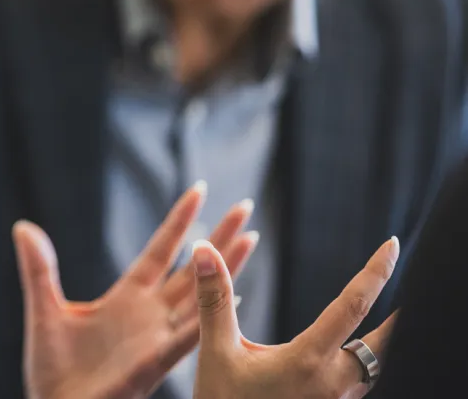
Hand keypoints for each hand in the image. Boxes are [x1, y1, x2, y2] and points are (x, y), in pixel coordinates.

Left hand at [15, 182, 259, 398]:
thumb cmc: (53, 370)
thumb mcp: (44, 310)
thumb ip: (39, 269)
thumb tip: (22, 226)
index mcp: (126, 298)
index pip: (160, 250)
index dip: (179, 220)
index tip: (200, 188)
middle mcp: (149, 315)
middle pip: (192, 268)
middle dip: (220, 238)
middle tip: (247, 206)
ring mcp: (156, 338)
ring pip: (199, 296)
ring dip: (225, 269)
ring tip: (252, 239)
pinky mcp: (152, 364)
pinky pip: (186, 337)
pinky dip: (207, 317)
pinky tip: (233, 296)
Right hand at [193, 236, 399, 398]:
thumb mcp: (215, 351)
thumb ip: (214, 299)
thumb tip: (204, 250)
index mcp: (308, 360)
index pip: (353, 305)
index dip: (375, 272)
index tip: (390, 245)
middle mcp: (333, 382)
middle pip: (385, 343)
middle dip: (405, 315)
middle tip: (425, 289)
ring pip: (378, 368)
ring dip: (389, 342)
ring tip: (400, 322)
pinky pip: (363, 386)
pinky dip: (373, 366)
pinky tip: (364, 362)